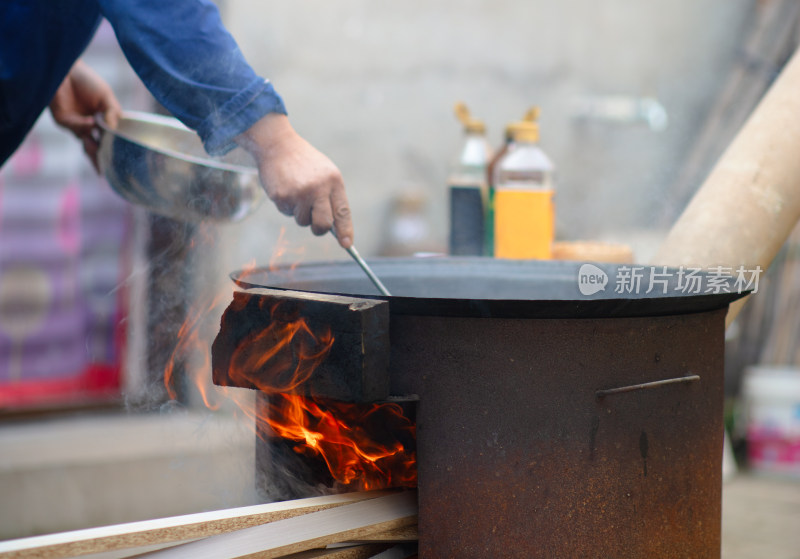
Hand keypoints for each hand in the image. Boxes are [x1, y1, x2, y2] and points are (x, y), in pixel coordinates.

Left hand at [49, 60, 121, 171]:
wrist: (65, 69)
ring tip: (99, 149)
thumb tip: (115, 131)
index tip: (123, 162)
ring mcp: (76, 125)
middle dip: (103, 158)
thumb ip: (112, 113)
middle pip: (98, 147)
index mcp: (103, 120)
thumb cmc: (87, 81)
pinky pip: (76, 128)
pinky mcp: (64, 121)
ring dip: (93, 147)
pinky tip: (92, 121)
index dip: (116, 151)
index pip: (111, 140)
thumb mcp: (106, 96)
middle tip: (109, 169)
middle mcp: (90, 125)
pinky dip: (85, 126)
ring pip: (86, 142)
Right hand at [236, 114, 353, 247]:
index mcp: (334, 181)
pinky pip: (287, 213)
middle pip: (324, 225)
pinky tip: (285, 188)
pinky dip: (287, 206)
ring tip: (296, 192)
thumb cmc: (304, 163)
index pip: (343, 212)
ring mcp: (300, 193)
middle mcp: (319, 188)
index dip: (346, 231)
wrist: (278, 145)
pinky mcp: (282, 197)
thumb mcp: (325, 175)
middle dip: (319, 229)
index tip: (347, 245)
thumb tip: (335, 228)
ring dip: (300, 213)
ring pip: (303, 221)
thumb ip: (331, 198)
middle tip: (315, 224)